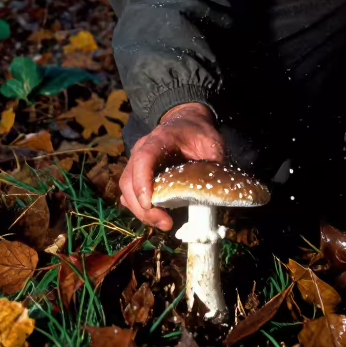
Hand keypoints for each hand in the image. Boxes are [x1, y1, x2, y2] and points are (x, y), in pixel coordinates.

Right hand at [118, 102, 223, 230]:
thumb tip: (219, 190)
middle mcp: (142, 150)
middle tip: (165, 223)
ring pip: (126, 190)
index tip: (149, 203)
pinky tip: (157, 217)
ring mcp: (137, 163)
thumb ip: (214, 162)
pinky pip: (130, 195)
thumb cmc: (198, 132)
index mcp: (159, 139)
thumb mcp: (211, 141)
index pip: (143, 158)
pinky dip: (140, 209)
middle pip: (129, 180)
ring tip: (164, 223)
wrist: (187, 122)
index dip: (142, 181)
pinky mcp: (138, 175)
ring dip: (140, 211)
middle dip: (142, 207)